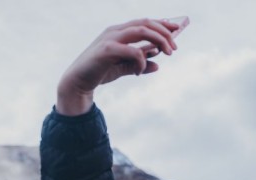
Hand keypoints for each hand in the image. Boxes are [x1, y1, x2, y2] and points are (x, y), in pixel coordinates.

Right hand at [56, 18, 182, 114]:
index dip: (162, 24)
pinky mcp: (106, 50)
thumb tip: (157, 65)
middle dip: (164, 33)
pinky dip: (142, 61)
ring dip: (159, 40)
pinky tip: (140, 72)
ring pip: (141, 30)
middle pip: (146, 23)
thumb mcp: (123, 68)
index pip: (144, 22)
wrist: (78, 82)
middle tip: (175, 48)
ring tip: (168, 53)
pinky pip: (132, 51)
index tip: (177, 29)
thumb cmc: (99, 71)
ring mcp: (110, 38)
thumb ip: (139, 65)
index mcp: (119, 32)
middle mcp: (115, 31)